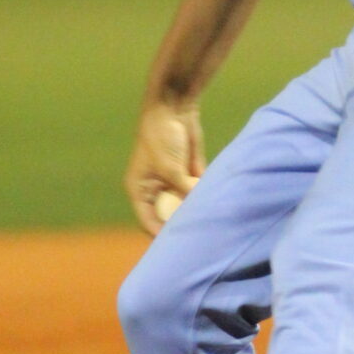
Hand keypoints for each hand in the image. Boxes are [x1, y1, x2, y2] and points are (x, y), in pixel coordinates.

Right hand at [125, 100, 204, 236]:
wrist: (174, 108)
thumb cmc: (161, 137)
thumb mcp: (171, 168)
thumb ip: (183, 190)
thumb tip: (199, 208)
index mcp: (139, 188)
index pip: (148, 220)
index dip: (160, 234)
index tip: (175, 245)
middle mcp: (154, 188)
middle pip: (166, 215)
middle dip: (179, 225)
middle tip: (195, 240)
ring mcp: (172, 181)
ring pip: (183, 204)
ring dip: (193, 212)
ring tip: (207, 227)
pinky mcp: (188, 173)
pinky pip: (195, 191)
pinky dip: (203, 198)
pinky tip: (214, 209)